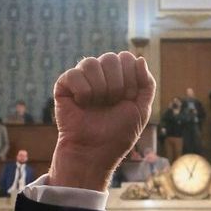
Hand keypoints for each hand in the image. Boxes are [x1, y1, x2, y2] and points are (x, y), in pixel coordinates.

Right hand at [50, 51, 155, 189]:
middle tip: (111, 104)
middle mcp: (100, 74)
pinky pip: (74, 74)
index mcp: (118, 76)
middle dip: (116, 85)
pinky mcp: (63, 85)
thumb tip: (139, 58)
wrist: (95, 152)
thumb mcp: (141, 110)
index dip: (130, 79)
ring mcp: (81, 78)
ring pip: (91, 63)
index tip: (127, 100)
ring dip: (99, 89)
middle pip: (110, 58)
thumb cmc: (117, 134)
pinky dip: (82, 92)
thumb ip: (146, 84)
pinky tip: (81, 105)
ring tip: (96, 106)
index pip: (126, 58)